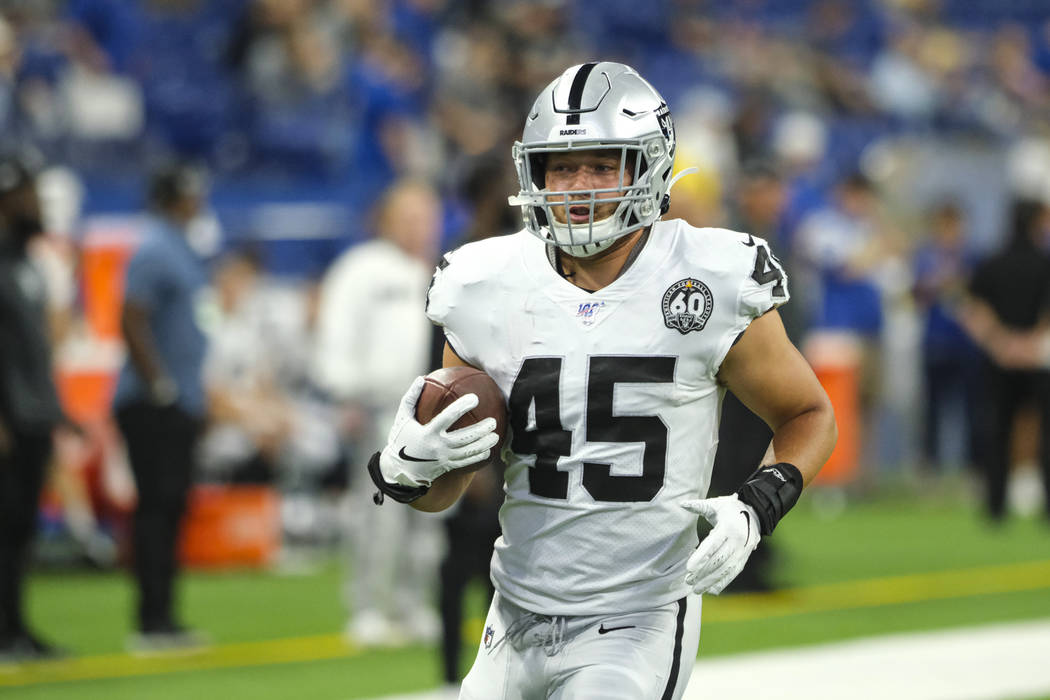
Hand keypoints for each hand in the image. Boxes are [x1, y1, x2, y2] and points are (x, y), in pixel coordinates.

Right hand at [378, 376, 498, 487]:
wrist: (399, 469)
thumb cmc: (401, 439)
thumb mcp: (402, 418)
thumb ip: (411, 398)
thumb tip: (421, 378)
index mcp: (428, 433)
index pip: (449, 417)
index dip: (463, 407)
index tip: (475, 398)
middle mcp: (438, 447)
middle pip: (465, 437)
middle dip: (482, 429)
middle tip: (493, 421)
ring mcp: (444, 459)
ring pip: (469, 451)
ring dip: (484, 444)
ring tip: (496, 435)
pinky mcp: (447, 467)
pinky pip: (467, 462)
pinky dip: (479, 456)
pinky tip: (489, 450)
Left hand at [682, 495, 760, 594]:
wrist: (755, 514)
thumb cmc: (730, 508)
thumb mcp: (715, 504)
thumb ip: (698, 505)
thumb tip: (682, 503)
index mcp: (729, 527)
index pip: (712, 545)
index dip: (700, 557)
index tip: (688, 568)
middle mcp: (737, 541)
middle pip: (718, 560)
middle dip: (702, 573)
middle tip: (687, 581)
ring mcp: (742, 551)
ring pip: (725, 570)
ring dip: (710, 581)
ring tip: (695, 589)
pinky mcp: (744, 559)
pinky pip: (733, 573)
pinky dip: (722, 583)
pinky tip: (711, 590)